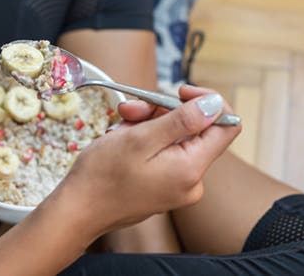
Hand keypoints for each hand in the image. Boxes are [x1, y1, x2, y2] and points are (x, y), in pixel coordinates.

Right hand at [59, 85, 241, 236]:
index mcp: (191, 168)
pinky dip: (145, 139)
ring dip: (148, 123)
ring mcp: (178, 186)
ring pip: (175, 138)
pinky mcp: (164, 187)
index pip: (226, 126)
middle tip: (131, 109)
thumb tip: (215, 105)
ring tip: (120, 127)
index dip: (207, 101)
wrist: (77, 211)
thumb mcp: (140, 138)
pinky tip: (122, 140)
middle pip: (195, 129)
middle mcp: (192, 180)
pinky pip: (164, 152)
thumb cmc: (102, 176)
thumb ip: (182, 120)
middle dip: (163, 111)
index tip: (179, 92)